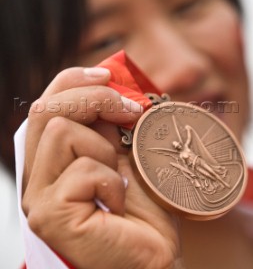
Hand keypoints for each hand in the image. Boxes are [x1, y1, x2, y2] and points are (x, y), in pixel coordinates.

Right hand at [22, 67, 180, 268]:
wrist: (152, 254)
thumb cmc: (141, 207)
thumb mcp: (125, 153)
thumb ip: (108, 124)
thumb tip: (109, 85)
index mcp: (51, 158)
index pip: (46, 103)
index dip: (74, 80)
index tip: (108, 75)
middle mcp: (36, 175)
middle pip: (46, 109)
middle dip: (95, 98)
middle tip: (132, 110)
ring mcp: (38, 196)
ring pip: (62, 132)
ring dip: (104, 150)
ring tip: (119, 179)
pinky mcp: (50, 215)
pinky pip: (82, 171)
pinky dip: (111, 181)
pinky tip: (117, 204)